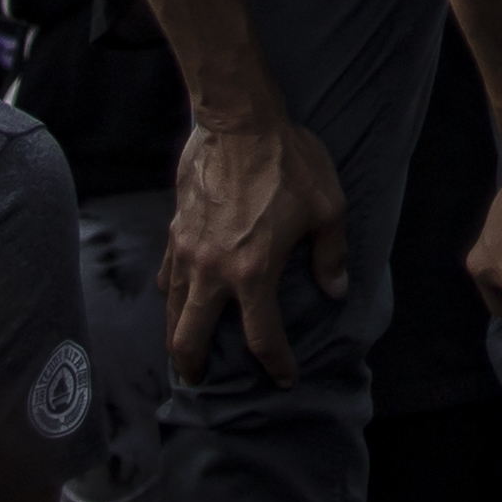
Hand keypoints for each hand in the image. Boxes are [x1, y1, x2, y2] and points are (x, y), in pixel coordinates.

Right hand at [161, 109, 352, 382]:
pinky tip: (178, 294)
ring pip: (171, 310)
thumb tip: (335, 291)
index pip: (262, 337)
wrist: (239, 121)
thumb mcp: (327, 207)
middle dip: (194, 368)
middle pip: (191, 339)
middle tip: (199, 381)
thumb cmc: (288, 161)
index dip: (276, 364)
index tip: (284, 378)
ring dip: (176, 335)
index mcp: (253, 272)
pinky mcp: (175, 229)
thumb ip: (331, 254)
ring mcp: (188, 251)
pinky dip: (171, 293)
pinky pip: (166, 274)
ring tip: (184, 349)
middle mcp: (213, 270)